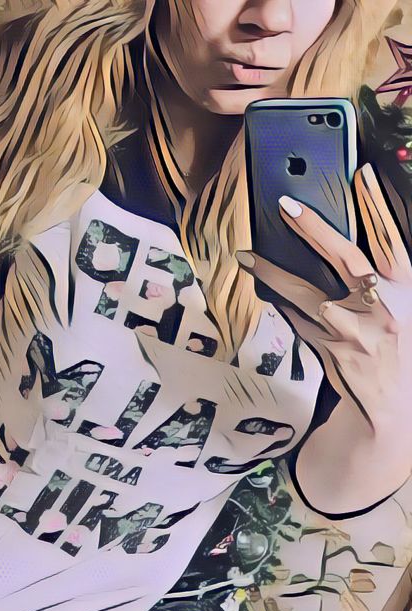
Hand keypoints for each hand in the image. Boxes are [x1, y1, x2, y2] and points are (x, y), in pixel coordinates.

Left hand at [236, 164, 411, 505]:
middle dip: (314, 228)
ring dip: (272, 273)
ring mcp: (349, 329)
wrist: (394, 406)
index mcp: (403, 290)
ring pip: (303, 292)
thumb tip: (353, 251)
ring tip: (244, 256)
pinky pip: (296, 320)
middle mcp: (379, 306)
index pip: (390, 239)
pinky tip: (265, 293)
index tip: (359, 173)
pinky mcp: (326, 348)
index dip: (376, 205)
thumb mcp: (401, 309)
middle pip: (343, 256)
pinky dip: (282, 306)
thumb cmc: (401, 350)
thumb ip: (382, 282)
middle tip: (285, 205)